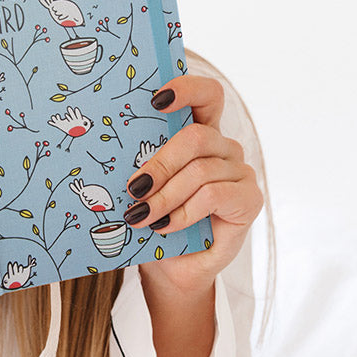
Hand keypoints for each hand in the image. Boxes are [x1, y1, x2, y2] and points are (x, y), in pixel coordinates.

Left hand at [125, 76, 262, 296]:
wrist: (173, 268)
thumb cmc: (154, 221)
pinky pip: (213, 195)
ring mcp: (239, 172)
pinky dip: (184, 212)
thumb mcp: (143, 187)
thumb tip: (107, 145)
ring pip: (200, 171)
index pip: (206, 95)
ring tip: (140, 216)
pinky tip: (166, 226)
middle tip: (133, 188)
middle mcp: (224, 148)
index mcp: (199, 134)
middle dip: (160, 163)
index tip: (155, 99)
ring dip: (164, 196)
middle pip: (196, 137)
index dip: (186, 88)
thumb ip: (141, 162)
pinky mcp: (249, 199)